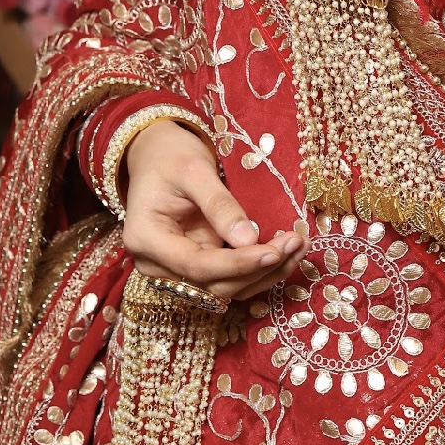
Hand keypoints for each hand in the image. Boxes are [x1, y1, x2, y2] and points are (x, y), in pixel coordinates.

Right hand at [122, 120, 308, 301]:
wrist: (156, 155)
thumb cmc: (169, 156)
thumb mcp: (194, 170)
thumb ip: (219, 205)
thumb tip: (249, 240)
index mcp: (146, 239)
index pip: (196, 265)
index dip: (237, 264)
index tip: (273, 251)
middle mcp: (156, 264)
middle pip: (212, 284)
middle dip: (257, 269)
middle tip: (296, 242)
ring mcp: (175, 269)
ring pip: (225, 289)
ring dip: (265, 274)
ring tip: (299, 246)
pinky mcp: (196, 267)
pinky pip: (229, 278)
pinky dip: (258, 270)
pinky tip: (286, 252)